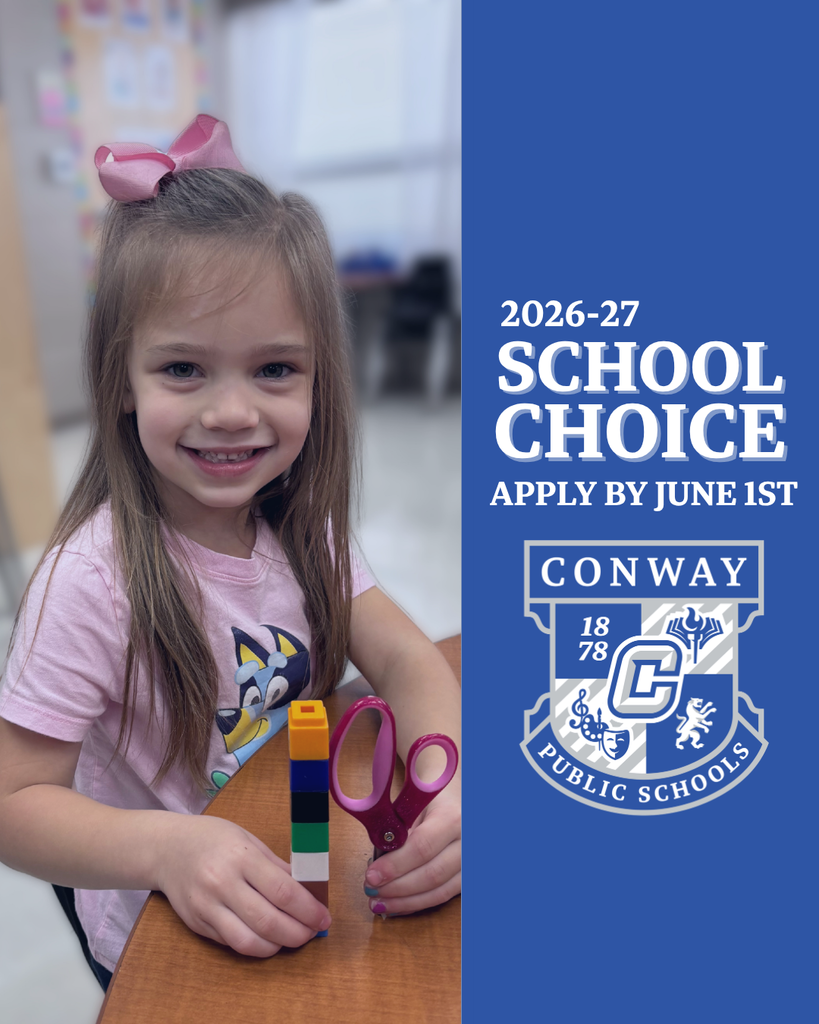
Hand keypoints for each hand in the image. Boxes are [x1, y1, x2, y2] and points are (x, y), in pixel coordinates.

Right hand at [154, 814, 329, 955]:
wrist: (167, 849)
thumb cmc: (213, 838)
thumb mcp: (249, 840)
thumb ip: (278, 866)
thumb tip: (308, 890)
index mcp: (241, 857)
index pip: (282, 891)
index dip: (308, 909)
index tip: (324, 917)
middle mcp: (223, 884)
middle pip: (268, 922)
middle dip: (298, 933)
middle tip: (313, 932)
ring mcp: (207, 908)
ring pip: (249, 942)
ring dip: (278, 946)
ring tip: (293, 938)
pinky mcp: (198, 925)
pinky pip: (232, 943)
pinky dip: (256, 945)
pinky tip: (268, 937)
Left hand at [362, 790, 460, 915]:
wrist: (462, 800)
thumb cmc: (435, 800)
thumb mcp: (416, 804)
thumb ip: (400, 830)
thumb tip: (378, 862)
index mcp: (453, 817)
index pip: (422, 847)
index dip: (395, 865)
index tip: (371, 875)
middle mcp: (469, 843)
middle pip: (432, 874)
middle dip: (397, 887)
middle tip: (371, 890)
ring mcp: (474, 863)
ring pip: (439, 892)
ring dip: (406, 902)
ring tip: (379, 903)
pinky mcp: (471, 877)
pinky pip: (444, 896)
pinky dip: (418, 903)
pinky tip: (398, 904)